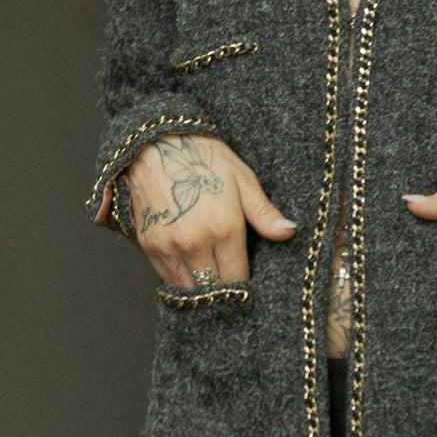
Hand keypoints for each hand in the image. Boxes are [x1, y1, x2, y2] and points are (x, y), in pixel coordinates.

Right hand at [123, 133, 297, 287]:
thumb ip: (263, 212)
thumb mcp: (242, 179)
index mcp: (224, 228)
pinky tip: (191, 273)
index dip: (245, 287)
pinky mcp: (148, 245)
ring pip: (188, 289)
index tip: (250, 287)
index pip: (238, 278)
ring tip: (212, 286)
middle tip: (232, 289)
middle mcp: (195, 243)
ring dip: (201, 290)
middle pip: (213, 289)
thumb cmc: (203, 159)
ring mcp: (168, 246)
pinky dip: (180, 280)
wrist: (155, 145)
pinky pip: (167, 277)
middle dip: (224, 292)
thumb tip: (288, 232)